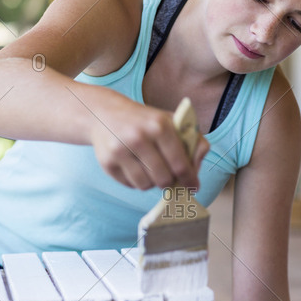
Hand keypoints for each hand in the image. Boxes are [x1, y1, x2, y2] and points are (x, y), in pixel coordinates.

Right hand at [88, 94, 208, 190]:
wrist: (105, 114)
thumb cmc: (146, 121)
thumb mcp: (171, 121)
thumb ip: (194, 141)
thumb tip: (195, 172)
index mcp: (160, 125)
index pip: (180, 164)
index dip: (189, 179)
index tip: (193, 186)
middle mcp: (139, 137)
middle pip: (164, 179)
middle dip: (170, 181)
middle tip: (169, 176)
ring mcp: (120, 150)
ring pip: (146, 185)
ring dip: (152, 183)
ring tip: (151, 169)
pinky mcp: (107, 163)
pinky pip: (130, 185)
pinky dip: (137, 182)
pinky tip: (135, 167)